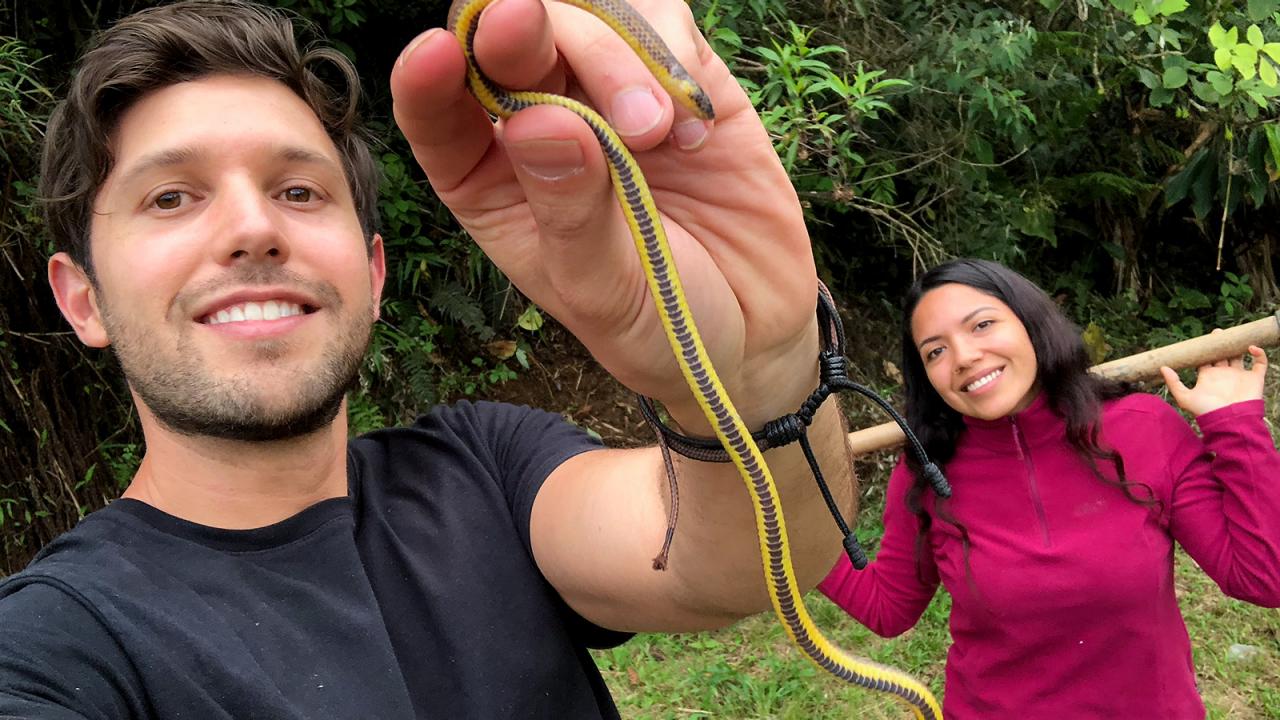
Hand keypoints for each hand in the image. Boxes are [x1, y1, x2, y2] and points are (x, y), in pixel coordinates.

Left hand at [389, 0, 817, 432]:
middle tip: (525, 26)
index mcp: (490, 182)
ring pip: (584, 19)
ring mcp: (607, 93)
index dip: (427, 79)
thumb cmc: (659, 323)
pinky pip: (662, 20)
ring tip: (651, 134)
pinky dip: (672, 60)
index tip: (436, 56)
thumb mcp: (604, 291)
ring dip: (608, 57)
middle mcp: (538, 125)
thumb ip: (571, 211)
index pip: (437, 116)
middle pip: (506, 44)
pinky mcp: (679, 77)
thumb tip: (538, 122)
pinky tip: (693, 132)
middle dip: (515, 31)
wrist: (756, 328)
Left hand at [1160, 335, 1268, 416]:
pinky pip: (1260, 362)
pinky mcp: (1254, 378)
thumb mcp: (1185, 397)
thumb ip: (1174, 382)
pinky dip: (1259, 353)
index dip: (1203, 349)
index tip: (1202, 339)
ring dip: (1237, 346)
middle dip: (1220, 344)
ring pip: (1239, 356)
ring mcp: (1239, 375)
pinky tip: (1251, 347)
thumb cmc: (1207, 410)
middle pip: (1222, 355)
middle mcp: (1223, 374)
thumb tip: (1163, 367)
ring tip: (1234, 335)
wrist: (1230, 420)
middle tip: (1217, 333)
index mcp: (1208, 376)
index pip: (1205, 359)